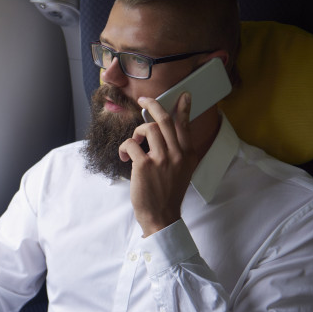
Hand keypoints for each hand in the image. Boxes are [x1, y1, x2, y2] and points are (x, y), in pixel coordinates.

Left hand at [118, 93, 198, 235]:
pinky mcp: (144, 165)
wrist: (161, 215)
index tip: (182, 95)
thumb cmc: (168, 193)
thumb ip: (178, 152)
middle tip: (143, 101)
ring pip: (147, 128)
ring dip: (136, 132)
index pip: (185, 125)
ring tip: (134, 143)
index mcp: (188, 154)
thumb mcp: (182, 170)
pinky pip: (131, 144)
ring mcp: (161, 159)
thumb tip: (168, 133)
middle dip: (152, 105)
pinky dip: (124, 147)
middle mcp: (177, 154)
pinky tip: (124, 156)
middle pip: (164, 120)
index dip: (183, 108)